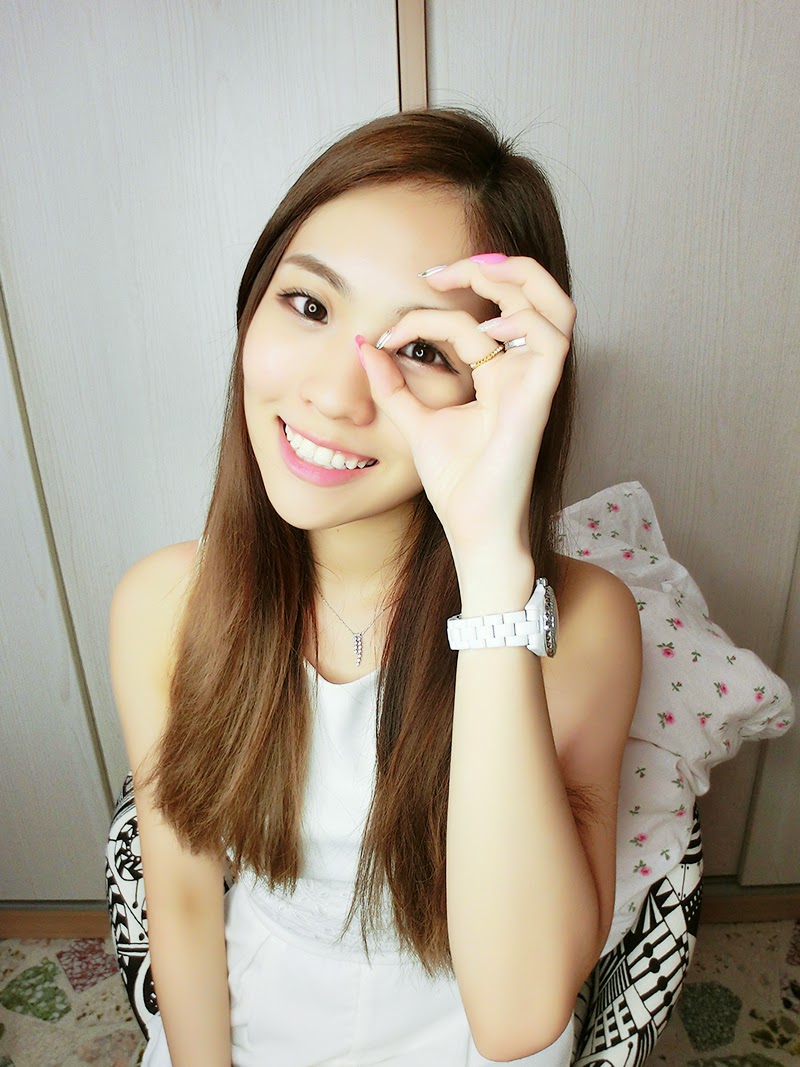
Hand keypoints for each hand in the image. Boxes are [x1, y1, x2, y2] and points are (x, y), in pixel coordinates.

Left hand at [357, 255, 575, 556]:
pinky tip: (486, 330)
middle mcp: (521, 373)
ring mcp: (535, 383)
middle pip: (529, 296)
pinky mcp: (541, 397)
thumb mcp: (414, 422)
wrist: (473, 526)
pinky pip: (553, 341)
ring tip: (473, 273)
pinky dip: (525, 321)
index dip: (428, 313)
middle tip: (439, 271)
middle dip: (490, 268)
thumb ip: (392, 385)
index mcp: (497, 376)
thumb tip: (364, 344)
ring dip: (518, 279)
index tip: (386, 335)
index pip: (474, 321)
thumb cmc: (456, 483)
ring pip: (556, 307)